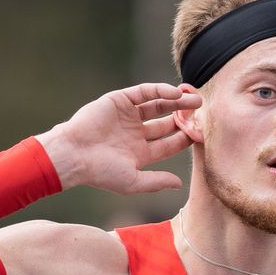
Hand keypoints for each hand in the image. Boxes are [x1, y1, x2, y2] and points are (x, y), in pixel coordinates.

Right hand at [37, 82, 202, 194]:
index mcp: (140, 152)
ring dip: (177, 101)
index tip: (201, 133)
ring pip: (158, 105)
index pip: (169, 143)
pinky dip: (159, 90)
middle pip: (167, 122)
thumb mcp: (133, 181)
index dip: (186, 137)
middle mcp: (136, 132)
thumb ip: (157, 181)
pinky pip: (144, 92)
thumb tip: (179, 183)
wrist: (73, 155)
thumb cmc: (100, 173)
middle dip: (185, 118)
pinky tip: (175, 93)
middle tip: (202, 113)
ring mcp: (128, 116)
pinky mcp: (119, 100)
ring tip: (194, 100)